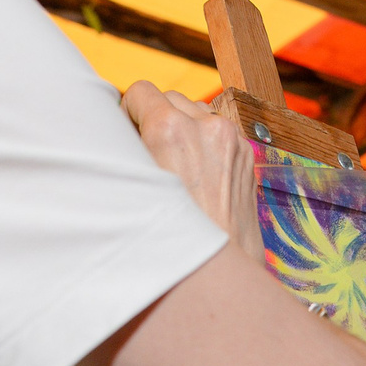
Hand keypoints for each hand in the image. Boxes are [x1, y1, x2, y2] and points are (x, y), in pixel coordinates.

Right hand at [122, 81, 259, 251]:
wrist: (218, 274)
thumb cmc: (169, 238)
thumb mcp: (134, 187)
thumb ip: (127, 147)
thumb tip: (119, 127)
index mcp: (171, 130)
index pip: (141, 91)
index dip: (129, 112)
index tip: (127, 135)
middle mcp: (206, 127)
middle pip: (170, 98)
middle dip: (157, 119)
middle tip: (150, 154)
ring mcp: (231, 139)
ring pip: (197, 112)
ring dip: (184, 128)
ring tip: (176, 166)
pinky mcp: (246, 154)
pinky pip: (219, 132)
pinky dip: (206, 143)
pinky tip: (199, 175)